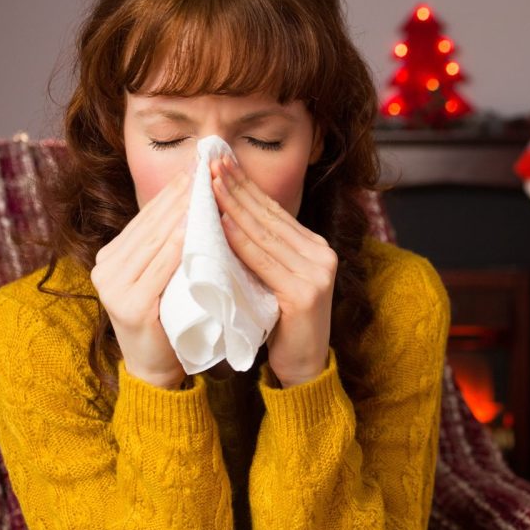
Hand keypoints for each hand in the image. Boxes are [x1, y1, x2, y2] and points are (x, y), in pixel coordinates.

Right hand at [92, 169, 191, 388]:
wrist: (157, 370)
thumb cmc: (169, 320)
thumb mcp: (164, 276)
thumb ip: (168, 246)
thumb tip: (194, 201)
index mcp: (112, 257)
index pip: (147, 216)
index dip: (173, 191)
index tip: (198, 166)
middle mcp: (106, 267)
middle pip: (151, 224)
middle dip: (180, 195)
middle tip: (205, 167)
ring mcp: (113, 286)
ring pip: (154, 241)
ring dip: (181, 213)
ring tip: (204, 189)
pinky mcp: (128, 305)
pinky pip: (158, 268)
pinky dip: (177, 246)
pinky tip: (193, 228)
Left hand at [211, 155, 336, 387]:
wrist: (303, 367)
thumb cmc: (280, 323)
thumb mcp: (271, 278)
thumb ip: (260, 250)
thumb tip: (224, 213)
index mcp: (314, 247)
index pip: (273, 210)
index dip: (246, 185)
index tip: (218, 162)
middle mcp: (321, 255)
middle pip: (269, 216)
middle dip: (237, 187)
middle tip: (209, 161)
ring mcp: (316, 274)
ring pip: (264, 235)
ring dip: (234, 207)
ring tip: (208, 185)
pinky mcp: (305, 295)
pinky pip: (264, 263)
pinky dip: (240, 242)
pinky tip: (221, 225)